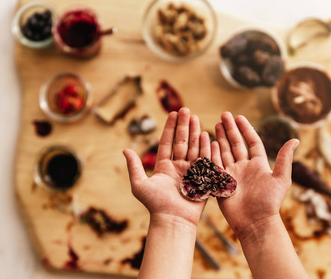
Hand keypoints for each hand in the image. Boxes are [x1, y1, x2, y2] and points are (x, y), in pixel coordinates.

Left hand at [123, 107, 211, 226]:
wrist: (173, 220)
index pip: (167, 143)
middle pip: (181, 142)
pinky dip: (204, 146)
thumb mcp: (140, 184)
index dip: (170, 128)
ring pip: (193, 147)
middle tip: (185, 110)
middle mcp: (177, 167)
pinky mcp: (202, 177)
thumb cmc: (155, 205)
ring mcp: (190, 171)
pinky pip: (204, 159)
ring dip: (194, 132)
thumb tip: (125, 149)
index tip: (172, 113)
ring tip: (195, 117)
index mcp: (164, 167)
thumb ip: (134, 166)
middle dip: (183, 125)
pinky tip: (205, 134)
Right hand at [212, 112, 298, 240]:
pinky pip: (215, 164)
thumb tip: (295, 140)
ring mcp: (231, 175)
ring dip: (220, 138)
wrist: (255, 222)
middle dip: (229, 129)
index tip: (239, 117)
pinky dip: (211, 153)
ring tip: (214, 125)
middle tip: (223, 115)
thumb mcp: (281, 178)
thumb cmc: (270, 202)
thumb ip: (284, 158)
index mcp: (258, 165)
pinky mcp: (220, 183)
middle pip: (235, 144)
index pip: (251, 142)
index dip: (245, 129)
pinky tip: (209, 141)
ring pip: (224, 152)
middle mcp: (244, 168)